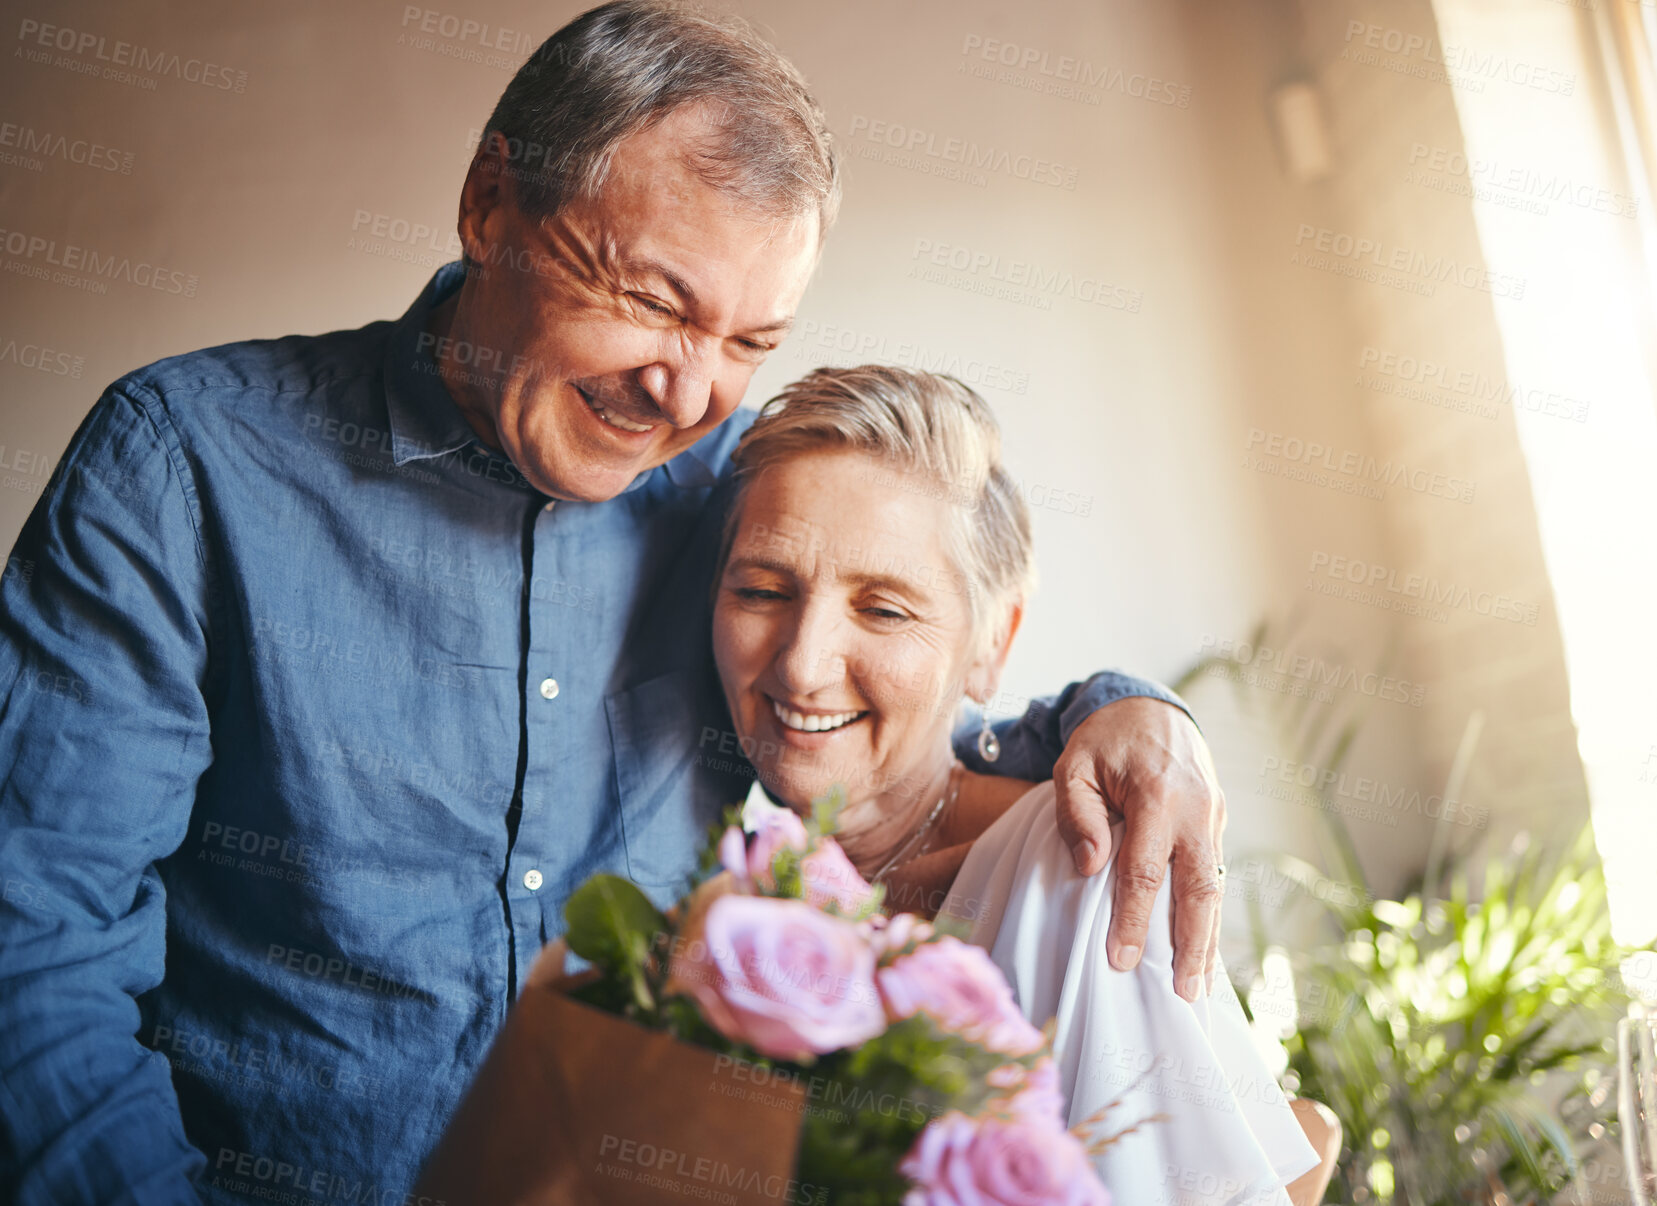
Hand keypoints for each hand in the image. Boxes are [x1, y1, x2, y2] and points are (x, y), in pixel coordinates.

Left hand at [1052, 696, 1225, 1001]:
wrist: (1148, 705)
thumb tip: (1090, 868)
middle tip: (1183, 994)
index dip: (1133, 919)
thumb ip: (1078, 815)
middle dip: (1192, 946)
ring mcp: (1213, 816)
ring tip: (1200, 986)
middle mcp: (1196, 810)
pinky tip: (1204, 949)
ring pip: (1215, 887)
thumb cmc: (1103, 740)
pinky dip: (1210, 914)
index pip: (1145, 871)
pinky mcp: (1216, 822)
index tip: (1121, 960)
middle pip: (1199, 890)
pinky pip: (1214, 874)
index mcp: (1158, 795)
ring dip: (1209, 939)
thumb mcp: (1072, 765)